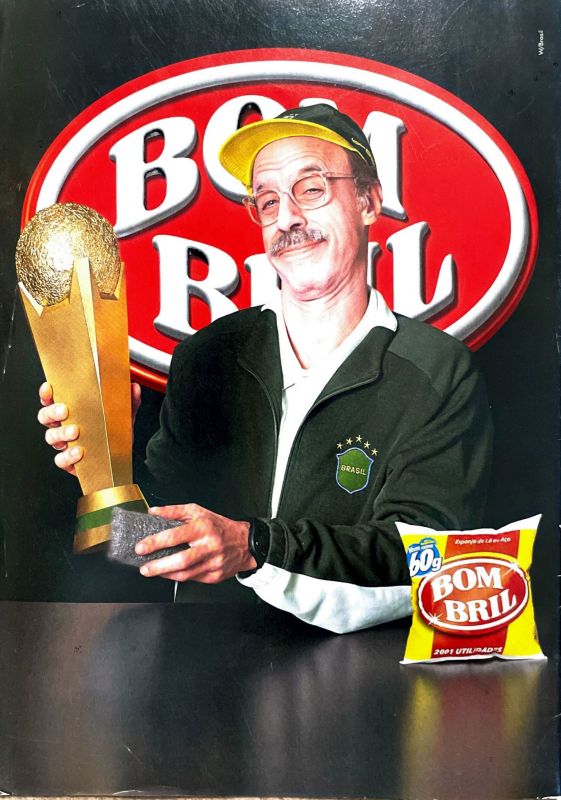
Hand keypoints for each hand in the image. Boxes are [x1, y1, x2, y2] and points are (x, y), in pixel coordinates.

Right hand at [37, 381, 141, 475]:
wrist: (119, 458)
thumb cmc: (113, 432)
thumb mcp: (122, 415)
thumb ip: (128, 401)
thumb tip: (133, 387)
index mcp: (71, 410)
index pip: (51, 399)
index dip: (47, 393)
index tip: (50, 388)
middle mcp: (63, 425)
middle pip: (46, 416)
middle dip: (52, 412)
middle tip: (65, 411)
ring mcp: (64, 443)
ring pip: (51, 437)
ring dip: (61, 433)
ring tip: (75, 431)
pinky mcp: (68, 461)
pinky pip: (60, 459)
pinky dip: (67, 456)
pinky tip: (78, 452)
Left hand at [135, 503, 255, 582]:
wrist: (244, 542)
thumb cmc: (219, 526)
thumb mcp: (198, 512)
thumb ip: (174, 511)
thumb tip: (153, 512)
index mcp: (203, 528)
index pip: (175, 536)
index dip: (155, 543)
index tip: (141, 547)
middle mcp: (209, 546)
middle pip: (181, 561)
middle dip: (158, 566)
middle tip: (144, 568)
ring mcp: (213, 563)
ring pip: (186, 574)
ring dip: (166, 574)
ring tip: (154, 571)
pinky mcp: (215, 576)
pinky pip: (193, 579)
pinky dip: (179, 577)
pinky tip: (171, 573)